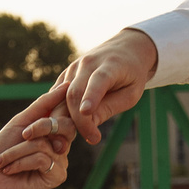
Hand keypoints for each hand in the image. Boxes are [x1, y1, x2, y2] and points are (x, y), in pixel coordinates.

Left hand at [0, 90, 75, 188]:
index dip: (47, 114)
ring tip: (4, 161)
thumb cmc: (1, 149)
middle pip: (64, 126)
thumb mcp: (22, 121)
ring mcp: (61, 162)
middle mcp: (61, 146)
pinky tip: (10, 170)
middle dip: (37, 128)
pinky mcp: (58, 176)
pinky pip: (43, 159)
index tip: (26, 127)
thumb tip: (66, 86)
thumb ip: (44, 104)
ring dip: (18, 150)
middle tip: (20, 136)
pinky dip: (21, 162)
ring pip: (46, 144)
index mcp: (54, 132)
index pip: (65, 113)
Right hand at [52, 29, 158, 144]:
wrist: (125, 49)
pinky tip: (65, 128)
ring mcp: (73, 68)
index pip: (98, 80)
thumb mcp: (130, 94)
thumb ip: (110, 107)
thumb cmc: (131, 75)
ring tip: (73, 139)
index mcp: (110, 65)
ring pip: (61, 96)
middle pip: (74, 92)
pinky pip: (56, 96)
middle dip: (77, 119)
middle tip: (91, 139)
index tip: (86, 113)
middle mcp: (88, 63)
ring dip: (63, 119)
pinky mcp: (65, 75)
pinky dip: (58, 112)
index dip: (91, 96)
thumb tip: (90, 125)